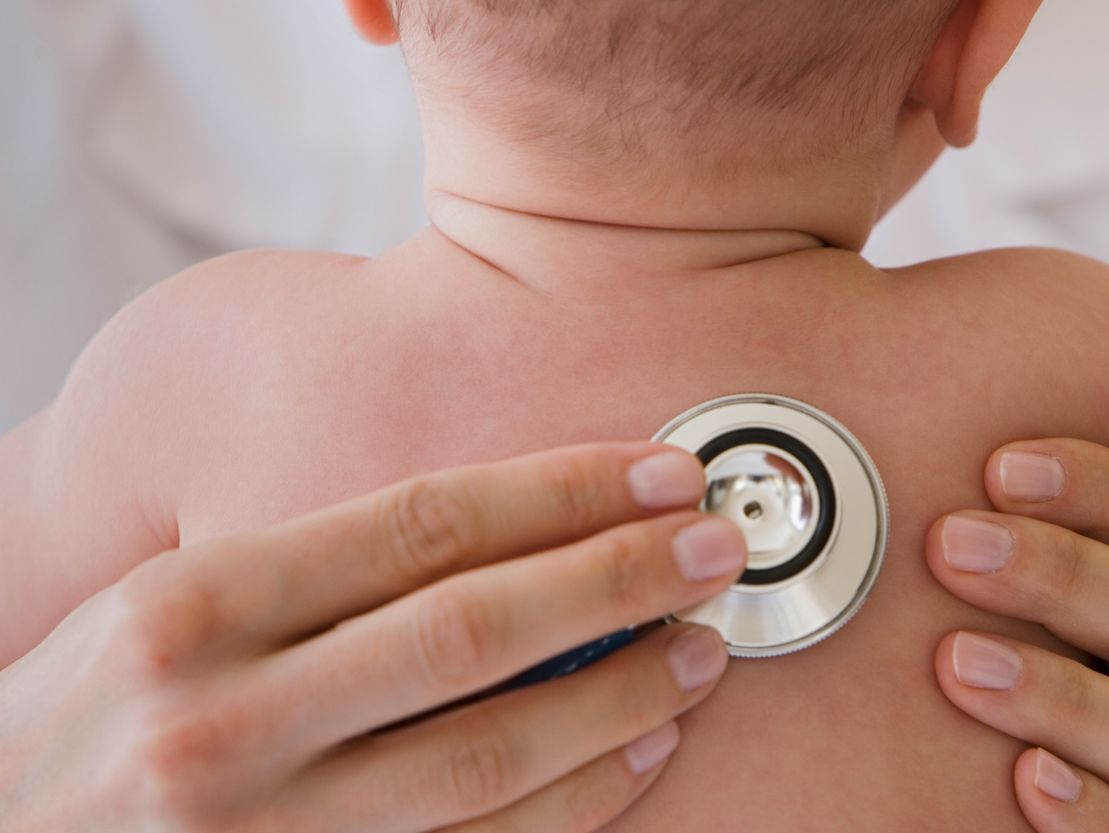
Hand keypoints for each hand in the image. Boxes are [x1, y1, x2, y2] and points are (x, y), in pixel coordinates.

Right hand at [0, 443, 744, 832]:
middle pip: (472, 630)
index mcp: (196, 604)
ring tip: (701, 649)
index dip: (561, 491)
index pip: (420, 523)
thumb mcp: (167, 606)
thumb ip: (316, 562)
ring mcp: (269, 829)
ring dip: (619, 696)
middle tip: (715, 548)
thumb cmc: (93, 713)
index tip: (660, 472)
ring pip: (488, 752)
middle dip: (616, 579)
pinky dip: (577, 803)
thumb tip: (506, 515)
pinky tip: (642, 752)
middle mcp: (225, 716)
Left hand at [925, 439, 1108, 831]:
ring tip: (956, 662)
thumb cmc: (1002, 665)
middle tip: (950, 544)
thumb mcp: (1009, 593)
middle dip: (1059, 571)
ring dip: (1057, 690)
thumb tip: (865, 417)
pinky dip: (1086, 807)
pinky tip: (1027, 778)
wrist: (1051, 806)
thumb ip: (981, 527)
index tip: (997, 464)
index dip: (1099, 483)